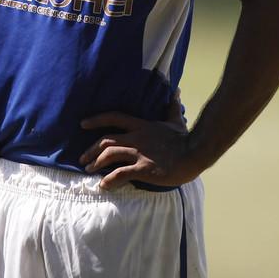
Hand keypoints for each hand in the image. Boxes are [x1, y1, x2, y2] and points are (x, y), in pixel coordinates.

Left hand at [79, 96, 196, 189]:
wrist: (195, 153)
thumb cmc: (185, 139)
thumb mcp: (176, 120)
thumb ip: (171, 107)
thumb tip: (175, 92)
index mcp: (142, 125)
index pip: (114, 118)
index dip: (96, 119)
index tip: (82, 124)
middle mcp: (137, 138)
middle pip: (106, 140)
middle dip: (91, 149)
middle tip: (83, 158)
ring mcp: (139, 153)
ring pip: (109, 155)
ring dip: (96, 163)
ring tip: (89, 171)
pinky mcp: (144, 169)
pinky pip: (121, 174)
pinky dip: (109, 180)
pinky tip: (104, 185)